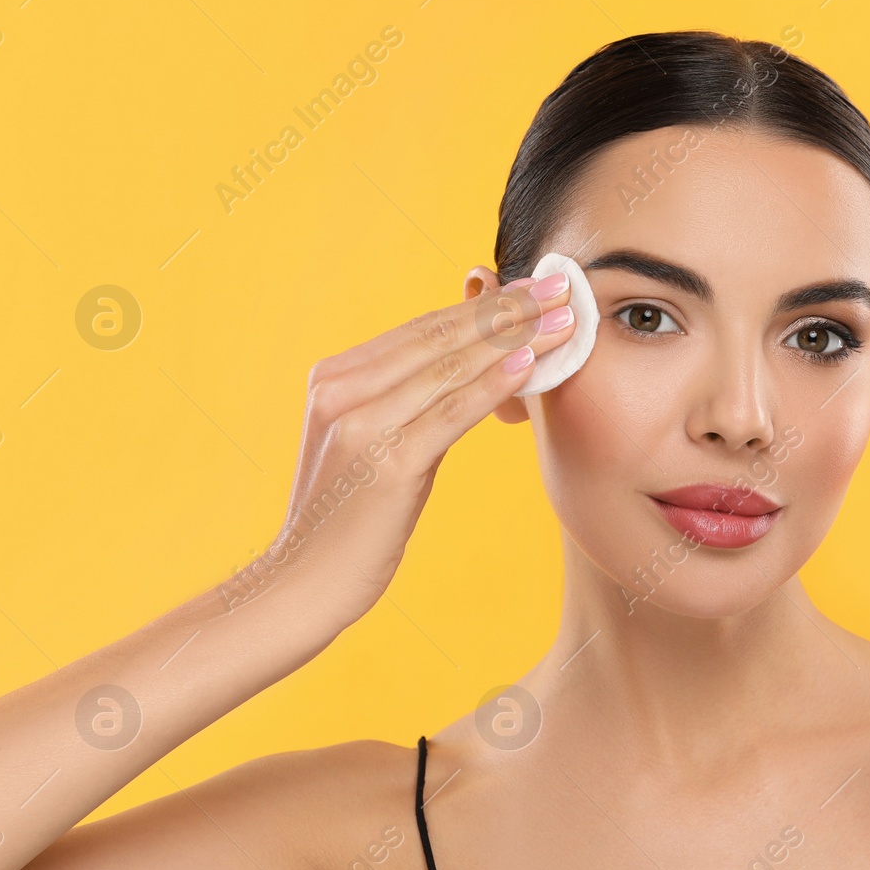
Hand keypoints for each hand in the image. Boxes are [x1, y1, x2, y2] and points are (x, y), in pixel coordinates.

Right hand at [238, 273, 576, 632]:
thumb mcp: (375, 446)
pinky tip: (530, 363)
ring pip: (450, 366)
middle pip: (441, 336)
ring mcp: (360, 424)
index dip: (486, 303)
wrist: (304, 584)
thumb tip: (475, 366)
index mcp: (336, 378)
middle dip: (509, 308)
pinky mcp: (385, 462)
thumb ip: (410, 402)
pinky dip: (492, 383)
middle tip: (565, 285)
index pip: (424, 327)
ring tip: (565, 318)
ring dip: (515, 337)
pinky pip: (449, 412)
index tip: (537, 286)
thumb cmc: (351, 520)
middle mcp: (342, 390)